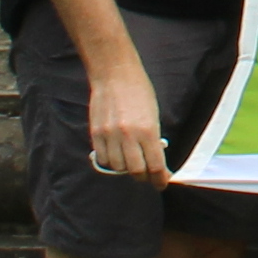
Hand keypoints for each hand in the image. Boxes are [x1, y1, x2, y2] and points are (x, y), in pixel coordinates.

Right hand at [83, 60, 169, 179]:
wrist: (115, 74)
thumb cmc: (139, 92)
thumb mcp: (154, 115)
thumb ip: (153, 139)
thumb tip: (154, 161)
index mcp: (148, 130)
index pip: (156, 165)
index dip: (160, 179)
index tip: (162, 183)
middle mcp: (129, 135)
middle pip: (137, 171)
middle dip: (144, 176)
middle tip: (147, 174)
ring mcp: (110, 135)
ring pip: (118, 167)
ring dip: (126, 169)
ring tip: (131, 162)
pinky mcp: (96, 133)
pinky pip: (103, 159)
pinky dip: (110, 162)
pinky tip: (116, 156)